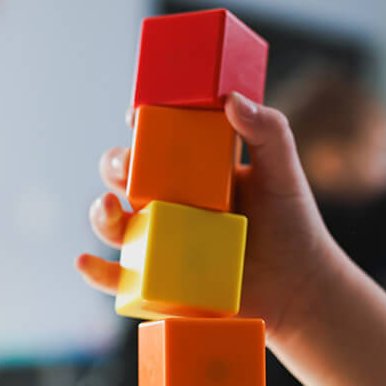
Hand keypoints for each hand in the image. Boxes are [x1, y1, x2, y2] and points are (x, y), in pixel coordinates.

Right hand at [76, 92, 340, 341]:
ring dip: (99, 213)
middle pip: (126, 176)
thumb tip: (231, 99)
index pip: (156, 138)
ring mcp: (162, 241)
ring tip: (107, 208)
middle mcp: (169, 201)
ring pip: (114, 223)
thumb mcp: (282, 171)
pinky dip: (96, 272)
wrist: (299, 285)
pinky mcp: (161, 281)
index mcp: (192, 168)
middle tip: (129, 166)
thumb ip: (268, 130)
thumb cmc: (291, 223)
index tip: (135, 115)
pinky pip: (119, 278)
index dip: (138, 123)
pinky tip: (86, 263)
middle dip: (115, 165)